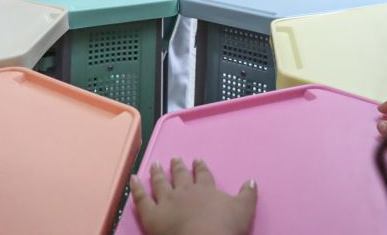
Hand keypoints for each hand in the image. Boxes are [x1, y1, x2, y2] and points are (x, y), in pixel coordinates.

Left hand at [130, 158, 255, 234]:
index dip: (200, 167)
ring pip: (160, 183)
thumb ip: (247, 195)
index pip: (203, 175)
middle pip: (180, 176)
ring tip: (155, 165)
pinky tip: (134, 179)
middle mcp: (185, 191)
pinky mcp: (152, 215)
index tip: (197, 160)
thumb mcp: (244, 210)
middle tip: (175, 158)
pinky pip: (142, 198)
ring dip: (157, 173)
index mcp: (205, 189)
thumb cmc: (225, 228)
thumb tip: (252, 181)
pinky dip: (137, 188)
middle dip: (178, 167)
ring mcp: (167, 202)